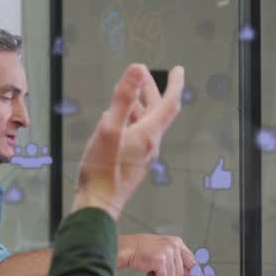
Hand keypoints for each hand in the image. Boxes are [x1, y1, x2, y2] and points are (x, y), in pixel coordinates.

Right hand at [73, 64, 183, 220]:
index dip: (175, 84)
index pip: (170, 103)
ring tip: (127, 92)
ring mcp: (142, 155)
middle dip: (151, 89)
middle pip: (156, 111)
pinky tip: (117, 120)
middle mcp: (150, 144)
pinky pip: (136, 135)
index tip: (178, 69)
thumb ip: (123, 98)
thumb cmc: (101, 171)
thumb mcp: (109, 129)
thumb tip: (138, 69)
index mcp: (148, 134)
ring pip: (145, 123)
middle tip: (144, 74)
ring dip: (139, 104)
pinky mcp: (132, 163)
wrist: (97, 206)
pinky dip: (130, 120)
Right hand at [120, 233, 207, 275]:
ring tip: (152, 268)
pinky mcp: (161, 259)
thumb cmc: (141, 250)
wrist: (126, 248)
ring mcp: (168, 252)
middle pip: (181, 273)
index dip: (198, 275)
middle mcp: (174, 246)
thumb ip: (177, 260)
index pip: (192, 261)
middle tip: (158, 269)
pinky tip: (149, 271)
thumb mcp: (163, 251)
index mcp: (177, 242)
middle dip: (169, 275)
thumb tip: (190, 273)